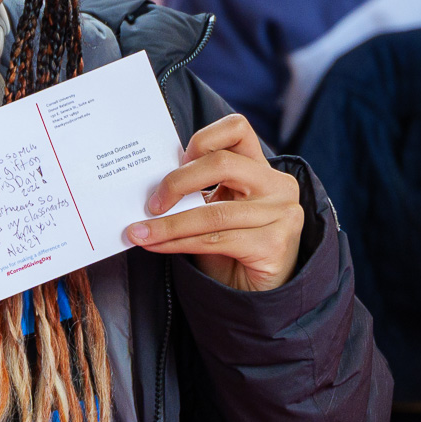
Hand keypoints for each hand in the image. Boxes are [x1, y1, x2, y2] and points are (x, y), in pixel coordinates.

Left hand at [124, 114, 303, 292]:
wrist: (255, 293)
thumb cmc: (231, 247)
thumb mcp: (215, 210)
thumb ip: (197, 191)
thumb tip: (148, 187)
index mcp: (261, 168)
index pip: (236, 128)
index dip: (202, 139)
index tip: (176, 160)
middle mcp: (277, 185)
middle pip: (222, 163)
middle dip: (177, 182)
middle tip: (150, 203)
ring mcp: (281, 213)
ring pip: (213, 212)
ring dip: (168, 225)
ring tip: (139, 232)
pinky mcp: (275, 243)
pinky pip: (216, 240)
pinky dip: (178, 243)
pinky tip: (156, 245)